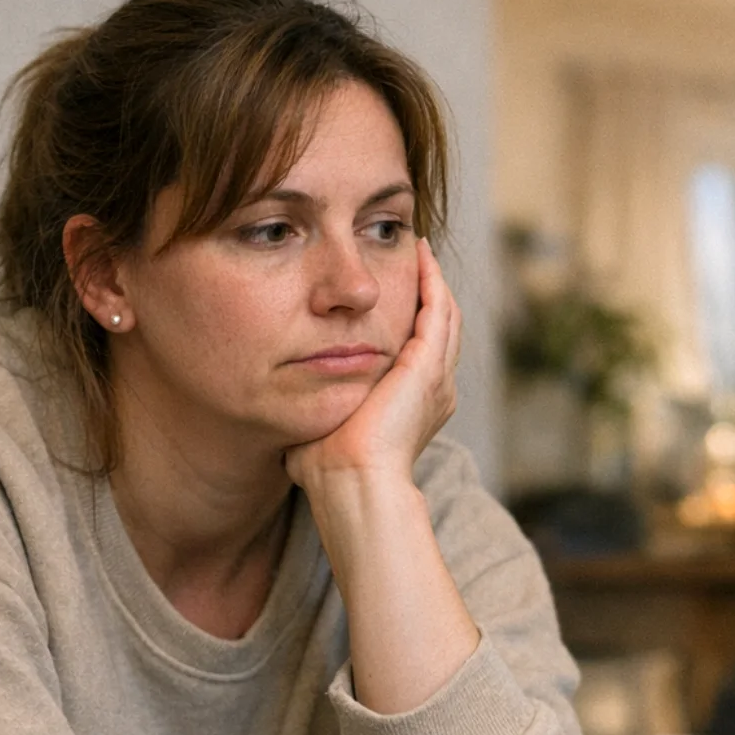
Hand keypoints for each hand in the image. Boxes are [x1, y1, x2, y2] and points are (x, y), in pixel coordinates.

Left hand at [286, 238, 462, 488]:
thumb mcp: (323, 429)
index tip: (392, 295)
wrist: (351, 484)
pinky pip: (438, 310)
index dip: (412, 319)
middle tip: (417, 259)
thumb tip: (288, 403)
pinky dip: (432, 281)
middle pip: (441, 328)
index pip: (421, 352)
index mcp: (414, 406)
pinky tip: (420, 256)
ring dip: (435, 280)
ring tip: (421, 250)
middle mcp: (433, 390)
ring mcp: (435, 378)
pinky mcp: (426, 366)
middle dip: (429, 292)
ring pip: (445, 315)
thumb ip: (314, 410)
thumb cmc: (330, 471)